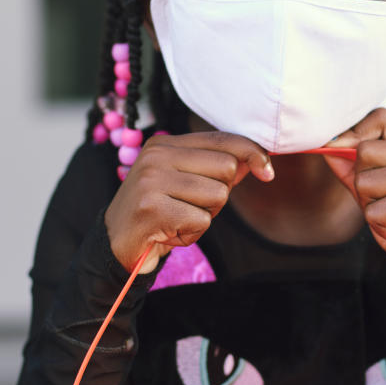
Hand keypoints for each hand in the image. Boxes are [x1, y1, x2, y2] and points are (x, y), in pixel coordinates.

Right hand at [104, 132, 273, 272]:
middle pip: (227, 168)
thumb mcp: (186, 183)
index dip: (253, 152)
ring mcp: (152, 181)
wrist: (118, 245)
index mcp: (166, 144)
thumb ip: (217, 168)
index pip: (223, 139)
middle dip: (220, 194)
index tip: (267, 171)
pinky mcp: (151, 208)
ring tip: (179, 219)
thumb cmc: (159, 212)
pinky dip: (192, 234)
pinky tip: (170, 233)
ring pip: (218, 196)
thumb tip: (257, 159)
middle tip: (192, 206)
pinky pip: (201, 221)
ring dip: (205, 216)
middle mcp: (157, 156)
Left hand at [322, 108, 385, 261]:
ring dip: (371, 209)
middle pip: (364, 152)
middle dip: (362, 184)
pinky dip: (381, 227)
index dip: (355, 131)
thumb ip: (354, 168)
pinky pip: (374, 211)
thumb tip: (326, 146)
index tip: (342, 149)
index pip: (381, 118)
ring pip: (364, 183)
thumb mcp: (379, 190)